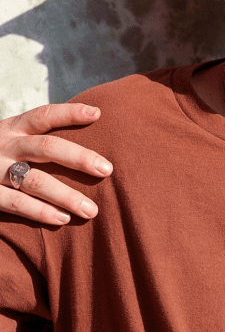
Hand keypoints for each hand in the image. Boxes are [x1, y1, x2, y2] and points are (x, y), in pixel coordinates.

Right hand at [0, 103, 110, 223]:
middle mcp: (4, 145)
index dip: (69, 112)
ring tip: (91, 209)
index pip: (43, 115)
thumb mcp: (11, 138)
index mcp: (13, 128)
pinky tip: (62, 219)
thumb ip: (39, 137)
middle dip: (79, 158)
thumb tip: (91, 125)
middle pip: (46, 147)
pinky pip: (15, 203)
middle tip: (107, 169)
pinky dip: (40, 212)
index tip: (96, 114)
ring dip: (66, 195)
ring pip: (34, 180)